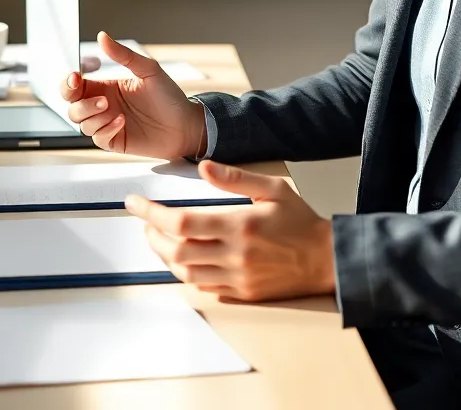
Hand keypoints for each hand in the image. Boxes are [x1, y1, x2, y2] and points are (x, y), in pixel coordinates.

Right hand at [61, 33, 206, 159]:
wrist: (185, 125)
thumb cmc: (169, 97)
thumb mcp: (148, 70)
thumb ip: (124, 55)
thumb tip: (103, 36)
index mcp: (106, 87)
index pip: (75, 86)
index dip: (68, 83)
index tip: (75, 77)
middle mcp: (104, 106)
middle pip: (72, 107)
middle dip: (81, 103)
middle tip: (104, 99)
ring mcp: (108, 125)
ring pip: (81, 124)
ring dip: (93, 115)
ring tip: (112, 108)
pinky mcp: (115, 141)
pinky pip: (98, 138)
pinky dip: (105, 129)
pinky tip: (122, 122)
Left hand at [126, 161, 335, 301]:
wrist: (326, 259)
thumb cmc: (299, 221)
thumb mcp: (272, 188)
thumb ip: (235, 177)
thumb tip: (203, 166)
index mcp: (240, 225)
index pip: (182, 221)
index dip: (152, 213)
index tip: (135, 203)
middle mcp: (235, 255)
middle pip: (177, 251)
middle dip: (153, 235)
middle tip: (146, 222)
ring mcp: (237, 278)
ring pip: (185, 273)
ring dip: (165, 255)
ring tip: (160, 238)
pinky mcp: (242, 294)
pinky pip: (203, 287)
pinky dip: (186, 272)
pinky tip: (184, 258)